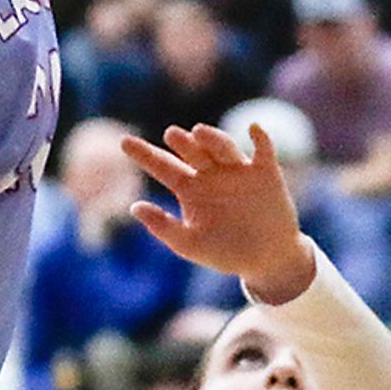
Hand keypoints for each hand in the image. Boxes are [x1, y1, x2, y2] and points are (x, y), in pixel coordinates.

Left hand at [125, 120, 313, 305]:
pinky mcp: (266, 172)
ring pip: (223, 147)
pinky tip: (254, 129)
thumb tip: (134, 207)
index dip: (144, 154)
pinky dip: (261, 139)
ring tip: (199, 133)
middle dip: (182, 143)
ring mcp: (237, 170)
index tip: (123, 141)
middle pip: (192, 151)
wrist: (267, 260)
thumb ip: (163, 227)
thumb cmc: (225, 252)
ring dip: (212, 138)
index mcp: (189, 188)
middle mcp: (210, 173)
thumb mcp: (190, 244)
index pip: (162, 166)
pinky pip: (263, 151)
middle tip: (171, 135)